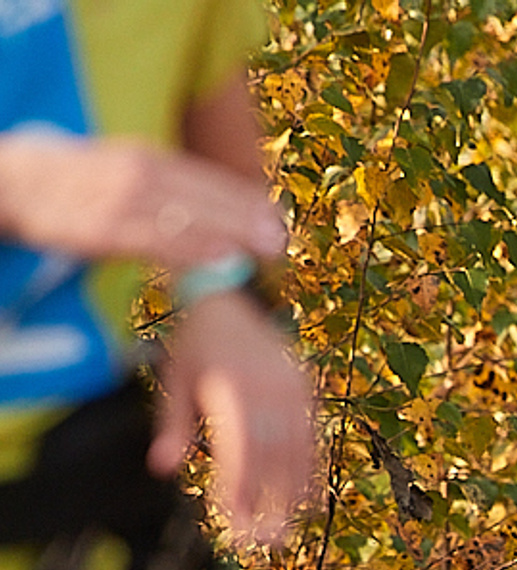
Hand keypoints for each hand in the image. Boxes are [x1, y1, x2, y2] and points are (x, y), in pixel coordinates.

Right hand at [0, 133, 284, 268]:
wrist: (7, 182)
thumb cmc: (70, 187)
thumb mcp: (118, 177)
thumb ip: (162, 194)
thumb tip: (212, 224)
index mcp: (140, 158)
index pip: (200, 176)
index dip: (240, 196)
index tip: (278, 215)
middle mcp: (132, 171)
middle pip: (199, 192)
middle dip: (244, 213)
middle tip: (283, 237)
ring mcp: (114, 198)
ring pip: (182, 213)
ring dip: (228, 230)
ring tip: (267, 248)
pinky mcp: (98, 227)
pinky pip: (152, 239)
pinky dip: (190, 248)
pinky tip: (223, 260)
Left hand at [156, 295, 316, 548]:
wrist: (228, 294)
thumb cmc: (194, 343)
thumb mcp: (175, 380)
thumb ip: (172, 426)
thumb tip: (162, 469)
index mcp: (230, 387)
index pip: (239, 450)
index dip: (239, 489)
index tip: (236, 522)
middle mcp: (265, 389)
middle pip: (272, 459)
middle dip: (270, 505)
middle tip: (266, 543)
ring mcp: (291, 389)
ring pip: (297, 453)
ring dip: (293, 497)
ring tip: (286, 530)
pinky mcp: (306, 389)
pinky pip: (311, 439)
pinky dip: (311, 472)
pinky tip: (308, 501)